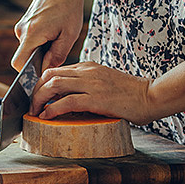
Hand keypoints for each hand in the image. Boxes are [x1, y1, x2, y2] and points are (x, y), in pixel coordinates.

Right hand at [12, 0, 84, 72]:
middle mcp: (21, 30)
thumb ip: (57, 55)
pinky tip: (53, 31)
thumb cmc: (68, 7)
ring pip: (27, 48)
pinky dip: (39, 41)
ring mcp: (21, 25)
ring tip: (57, 37)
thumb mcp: (69, 34)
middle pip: (23, 57)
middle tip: (57, 51)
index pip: (18, 64)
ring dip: (40, 50)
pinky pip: (29, 40)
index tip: (43, 73)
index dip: (29, 73)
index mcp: (31, 34)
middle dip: (38, 60)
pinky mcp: (24, 22)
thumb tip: (46, 70)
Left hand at [29, 61, 155, 124]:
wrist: (152, 95)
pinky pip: (66, 101)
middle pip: (49, 75)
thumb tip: (68, 100)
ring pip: (53, 85)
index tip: (36, 97)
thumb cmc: (131, 93)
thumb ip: (87, 85)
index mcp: (88, 67)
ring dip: (39, 100)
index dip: (40, 84)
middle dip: (35, 91)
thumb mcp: (104, 82)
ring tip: (35, 112)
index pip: (55, 70)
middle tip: (32, 106)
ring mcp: (91, 84)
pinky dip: (52, 109)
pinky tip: (46, 116)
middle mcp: (86, 72)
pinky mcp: (96, 99)